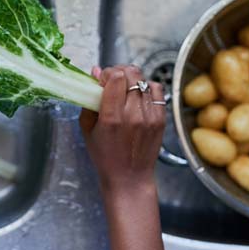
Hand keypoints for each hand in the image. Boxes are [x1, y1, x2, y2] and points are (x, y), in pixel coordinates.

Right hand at [79, 65, 165, 193]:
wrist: (130, 178)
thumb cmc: (105, 156)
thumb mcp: (87, 130)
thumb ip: (88, 101)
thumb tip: (94, 74)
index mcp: (112, 118)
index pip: (116, 77)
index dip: (107, 73)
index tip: (102, 80)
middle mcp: (133, 115)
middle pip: (132, 73)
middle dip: (119, 72)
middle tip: (112, 82)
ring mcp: (150, 116)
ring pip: (144, 79)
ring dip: (132, 79)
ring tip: (125, 89)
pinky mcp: (161, 119)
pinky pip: (157, 90)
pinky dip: (146, 87)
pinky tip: (138, 96)